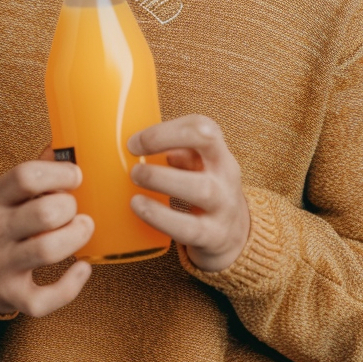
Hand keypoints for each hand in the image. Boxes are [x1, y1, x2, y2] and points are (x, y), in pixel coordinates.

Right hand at [0, 146, 93, 316]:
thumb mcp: (5, 196)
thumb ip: (34, 173)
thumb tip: (63, 145)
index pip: (26, 176)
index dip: (59, 173)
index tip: (75, 178)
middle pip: (45, 213)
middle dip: (70, 208)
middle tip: (73, 210)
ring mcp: (3, 265)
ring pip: (48, 250)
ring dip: (77, 237)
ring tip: (82, 229)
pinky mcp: (13, 296)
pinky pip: (47, 297)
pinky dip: (72, 285)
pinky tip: (82, 269)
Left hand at [127, 115, 249, 272]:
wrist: (234, 235)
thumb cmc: (204, 191)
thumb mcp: (195, 166)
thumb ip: (170, 153)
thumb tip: (128, 146)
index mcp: (217, 151)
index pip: (201, 126)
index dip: (166, 129)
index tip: (133, 142)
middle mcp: (227, 172)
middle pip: (206, 142)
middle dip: (162, 141)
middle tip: (132, 162)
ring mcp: (225, 205)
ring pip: (201, 188)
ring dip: (161, 180)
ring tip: (134, 180)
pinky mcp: (214, 236)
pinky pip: (189, 227)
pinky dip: (161, 218)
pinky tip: (140, 208)